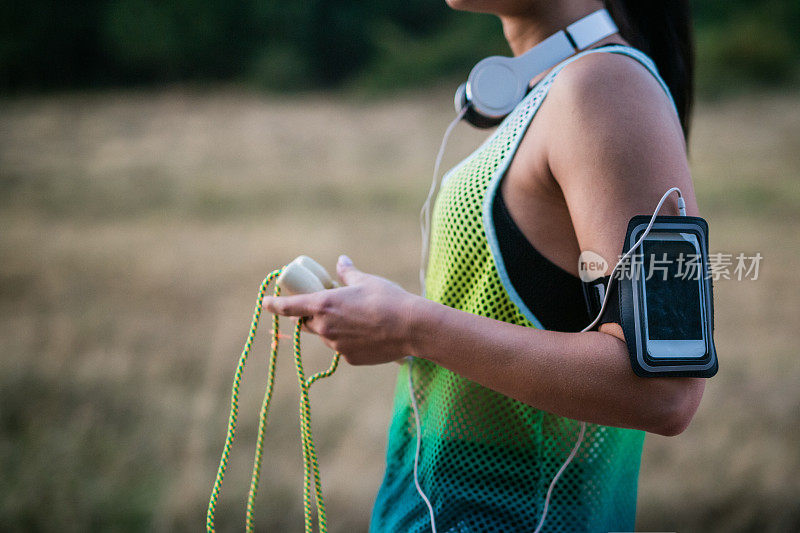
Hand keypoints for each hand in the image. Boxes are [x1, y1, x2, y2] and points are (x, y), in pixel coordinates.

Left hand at [263, 255, 420, 364]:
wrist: (411, 328)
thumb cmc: (387, 299)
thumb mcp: (366, 281)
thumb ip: (348, 273)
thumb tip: (341, 261)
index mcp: (324, 305)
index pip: (290, 307)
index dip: (276, 305)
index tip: (267, 304)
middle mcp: (325, 327)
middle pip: (306, 323)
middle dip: (309, 316)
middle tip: (323, 306)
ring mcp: (336, 346)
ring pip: (326, 336)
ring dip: (332, 328)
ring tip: (358, 319)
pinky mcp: (350, 359)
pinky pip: (342, 348)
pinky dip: (348, 340)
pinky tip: (368, 334)